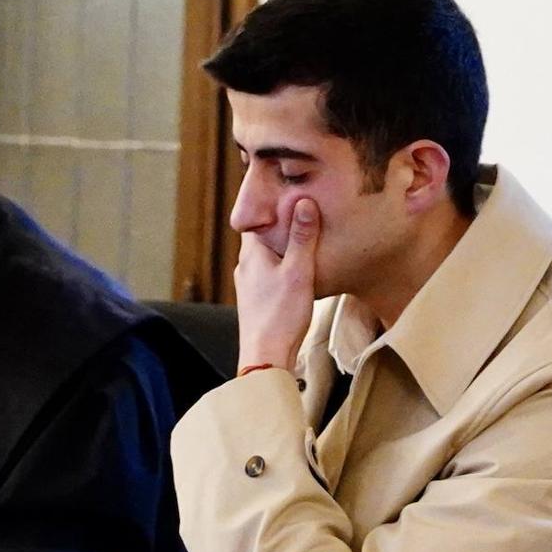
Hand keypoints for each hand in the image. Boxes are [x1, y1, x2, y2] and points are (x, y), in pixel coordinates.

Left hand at [234, 198, 320, 370]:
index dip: (274, 206)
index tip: (291, 195)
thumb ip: (302, 238)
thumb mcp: (298, 272)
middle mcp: (245, 266)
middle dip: (282, 225)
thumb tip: (303, 202)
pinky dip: (282, 265)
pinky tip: (298, 271)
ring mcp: (249, 284)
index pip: (258, 218)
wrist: (266, 356)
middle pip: (264, 236)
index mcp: (252, 253)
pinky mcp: (256, 300)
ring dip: (283, 247)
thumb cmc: (281, 316)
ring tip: (306, 239)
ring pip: (267, 256)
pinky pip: (269, 273)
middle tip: (304, 212)